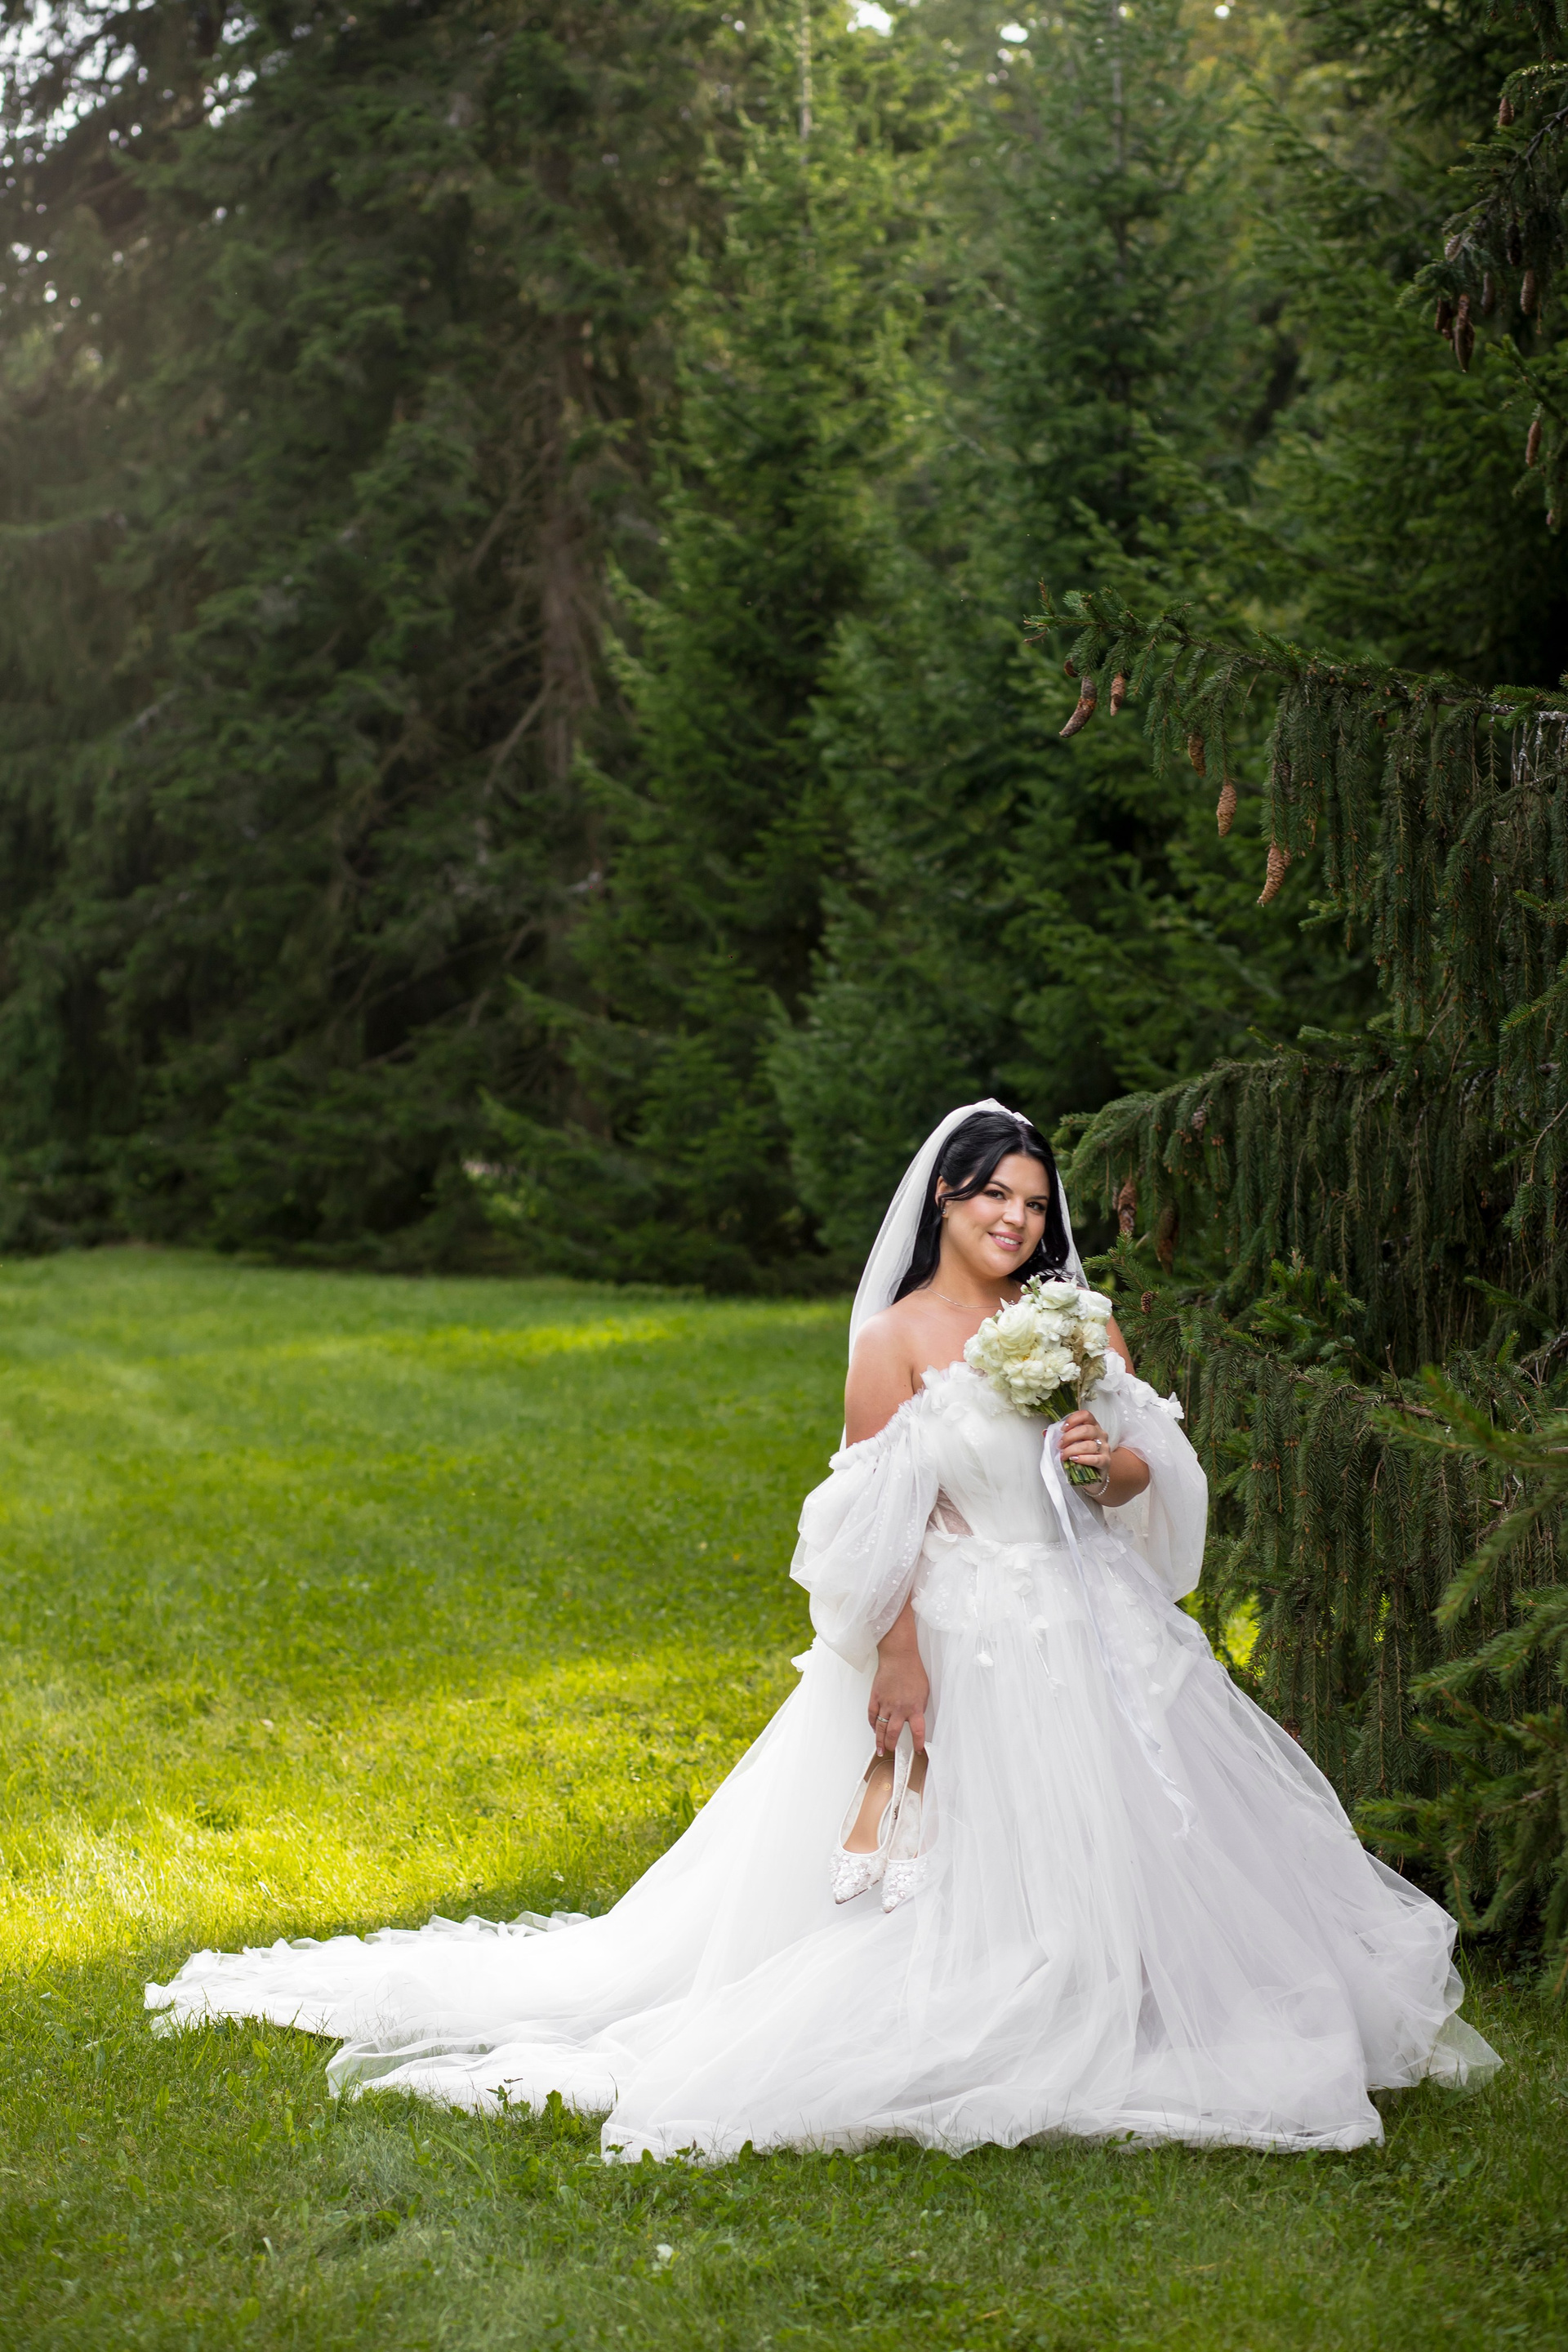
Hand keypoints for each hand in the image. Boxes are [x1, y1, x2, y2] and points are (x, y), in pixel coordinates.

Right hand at [869, 1623, 927, 1755]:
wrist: (899, 1657)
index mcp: (914, 1707)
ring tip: (880, 1749)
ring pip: (881, 1728)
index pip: (917, 1732)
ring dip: (880, 1740)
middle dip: (892, 1745)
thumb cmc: (913, 1671)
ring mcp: (886, 1703)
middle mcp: (899, 1708)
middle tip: (891, 1750)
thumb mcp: (924, 1692)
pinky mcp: (876, 1697)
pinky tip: (874, 1729)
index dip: (918, 1744)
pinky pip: (872, 1715)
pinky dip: (872, 1724)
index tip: (918, 1750)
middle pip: (893, 1733)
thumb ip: (919, 1707)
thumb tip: (916, 1719)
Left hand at [1058, 1408, 1110, 1481]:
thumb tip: (1046, 1433)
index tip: (1062, 1428)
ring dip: (1072, 1450)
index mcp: (1093, 1426)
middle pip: (1086, 1430)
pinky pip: (1095, 1459)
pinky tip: (1074, 1460)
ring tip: (1063, 1455)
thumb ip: (1060, 1437)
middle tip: (1059, 1445)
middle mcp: (1101, 1435)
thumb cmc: (1081, 1456)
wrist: (1092, 1476)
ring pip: (1089, 1445)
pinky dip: (1083, 1459)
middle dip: (1069, 1437)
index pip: (1086, 1415)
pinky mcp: (1106, 1462)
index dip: (1073, 1419)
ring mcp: (1105, 1448)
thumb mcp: (1071, 1444)